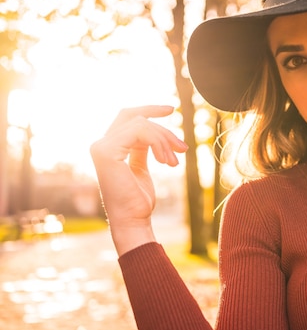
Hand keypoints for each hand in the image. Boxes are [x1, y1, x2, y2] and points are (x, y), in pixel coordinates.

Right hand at [90, 105, 187, 254]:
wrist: (133, 220)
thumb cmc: (138, 200)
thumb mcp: (141, 167)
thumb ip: (142, 149)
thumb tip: (153, 134)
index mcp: (108, 147)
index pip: (128, 117)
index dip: (149, 110)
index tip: (171, 110)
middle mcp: (100, 144)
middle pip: (135, 117)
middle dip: (162, 128)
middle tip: (182, 148)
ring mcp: (100, 147)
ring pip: (141, 124)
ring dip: (164, 140)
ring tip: (174, 161)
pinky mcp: (106, 152)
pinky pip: (139, 131)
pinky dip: (158, 143)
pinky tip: (165, 161)